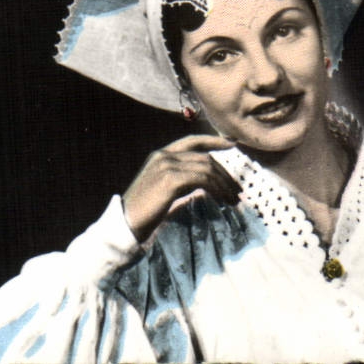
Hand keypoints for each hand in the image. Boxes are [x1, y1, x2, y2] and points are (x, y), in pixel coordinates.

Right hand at [121, 135, 239, 241]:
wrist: (126, 223)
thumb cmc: (145, 212)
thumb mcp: (164, 190)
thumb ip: (182, 180)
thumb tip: (206, 182)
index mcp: (161, 154)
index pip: (192, 140)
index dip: (214, 140)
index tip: (232, 143)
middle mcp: (164, 155)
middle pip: (204, 156)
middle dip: (224, 173)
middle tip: (236, 190)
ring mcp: (166, 165)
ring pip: (206, 167)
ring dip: (223, 184)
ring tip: (232, 199)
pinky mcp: (170, 179)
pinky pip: (202, 179)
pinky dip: (216, 188)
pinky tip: (222, 199)